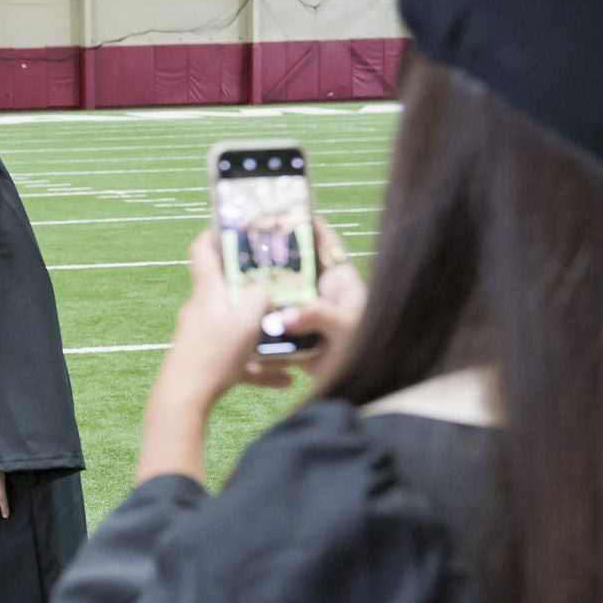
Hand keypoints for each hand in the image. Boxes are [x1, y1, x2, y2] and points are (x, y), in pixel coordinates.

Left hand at [134, 231, 274, 483]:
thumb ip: (260, 296)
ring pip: (236, 326)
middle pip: (225, 288)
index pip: (202, 249)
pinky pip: (237, 358)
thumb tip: (266, 286)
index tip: (237, 227)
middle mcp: (201, 309)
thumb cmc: (214, 353)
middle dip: (252, 286)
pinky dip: (258, 366)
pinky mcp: (204, 361)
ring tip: (289, 341)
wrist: (184, 398)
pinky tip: (284, 381)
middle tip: (279, 284)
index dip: (216, 233)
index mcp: (207, 291)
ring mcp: (200, 336)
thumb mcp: (247, 319)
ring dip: (261, 332)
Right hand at [257, 218, 368, 388]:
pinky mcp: (300, 334)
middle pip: (301, 265)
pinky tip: (244, 306)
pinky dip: (264, 313)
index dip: (311, 226)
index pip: (329, 246)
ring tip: (240, 268)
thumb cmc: (361, 357)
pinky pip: (279, 317)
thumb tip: (285, 315)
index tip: (288, 210)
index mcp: (344, 285)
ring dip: (267, 284)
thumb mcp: (344, 333)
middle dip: (278, 253)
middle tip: (251, 239)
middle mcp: (328, 295)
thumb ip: (318, 317)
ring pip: (286, 290)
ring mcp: (313, 314)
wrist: (358, 392)